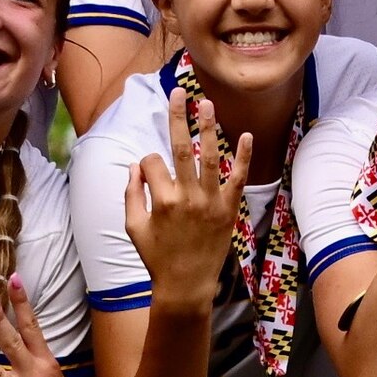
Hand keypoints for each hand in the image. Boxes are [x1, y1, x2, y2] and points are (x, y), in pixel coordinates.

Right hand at [122, 89, 244, 308]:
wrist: (186, 284)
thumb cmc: (156, 257)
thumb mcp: (133, 227)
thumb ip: (130, 195)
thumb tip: (134, 166)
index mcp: (160, 200)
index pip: (151, 163)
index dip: (146, 164)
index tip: (147, 175)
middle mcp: (186, 196)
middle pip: (180, 147)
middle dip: (177, 116)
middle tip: (178, 92)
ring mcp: (210, 201)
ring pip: (209, 156)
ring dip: (208, 127)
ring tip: (207, 103)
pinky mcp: (229, 209)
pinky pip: (237, 179)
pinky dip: (242, 158)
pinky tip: (246, 136)